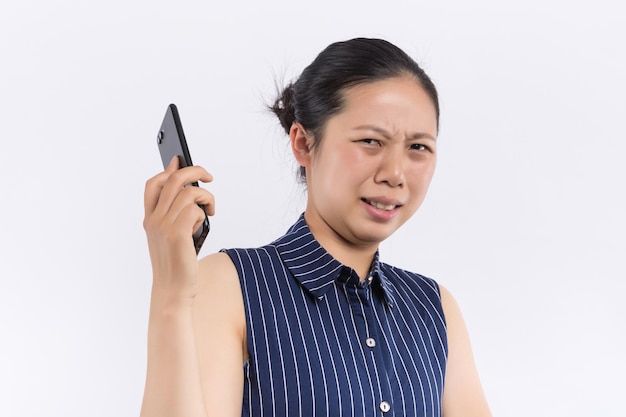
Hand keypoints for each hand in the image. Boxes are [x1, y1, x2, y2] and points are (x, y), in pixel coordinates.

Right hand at [143, 157, 214, 304]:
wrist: (173, 291)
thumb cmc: (177, 265)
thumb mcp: (173, 236)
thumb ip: (177, 215)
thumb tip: (191, 192)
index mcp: (149, 219)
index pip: (153, 184)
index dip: (168, 169)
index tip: (180, 161)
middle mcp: (154, 220)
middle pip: (173, 180)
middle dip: (194, 170)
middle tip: (209, 177)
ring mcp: (164, 226)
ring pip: (189, 192)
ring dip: (206, 196)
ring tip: (211, 208)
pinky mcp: (178, 234)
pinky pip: (195, 209)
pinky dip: (205, 212)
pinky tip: (206, 222)